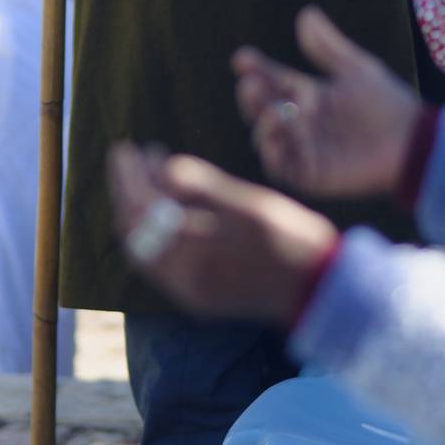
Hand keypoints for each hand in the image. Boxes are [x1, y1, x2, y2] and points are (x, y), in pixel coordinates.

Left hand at [108, 144, 338, 324]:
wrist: (320, 290)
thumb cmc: (292, 240)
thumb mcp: (249, 205)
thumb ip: (203, 188)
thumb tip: (163, 168)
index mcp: (195, 255)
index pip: (142, 212)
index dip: (128, 178)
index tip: (125, 148)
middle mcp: (184, 279)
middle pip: (135, 232)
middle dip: (128, 191)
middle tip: (130, 155)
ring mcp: (190, 291)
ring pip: (144, 247)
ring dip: (139, 209)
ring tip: (147, 173)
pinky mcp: (200, 296)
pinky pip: (160, 260)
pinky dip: (154, 229)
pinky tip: (166, 205)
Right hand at [233, 5, 422, 199]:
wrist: (412, 141)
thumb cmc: (387, 103)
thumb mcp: (356, 69)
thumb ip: (328, 46)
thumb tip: (305, 13)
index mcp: (309, 95)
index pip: (275, 80)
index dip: (257, 69)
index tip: (242, 58)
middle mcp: (301, 121)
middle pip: (265, 108)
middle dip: (253, 97)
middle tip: (250, 83)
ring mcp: (304, 148)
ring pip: (269, 137)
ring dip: (262, 124)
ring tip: (270, 110)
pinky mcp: (311, 174)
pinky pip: (283, 167)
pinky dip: (273, 153)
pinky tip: (274, 138)